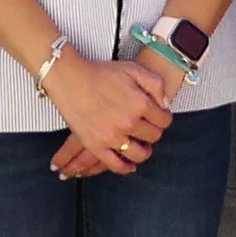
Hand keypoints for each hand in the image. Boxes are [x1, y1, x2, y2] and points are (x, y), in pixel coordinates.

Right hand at [42, 45, 171, 173]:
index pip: (164, 120)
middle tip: (147, 126)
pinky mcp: (97, 146)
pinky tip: (129, 164)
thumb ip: (155, 84)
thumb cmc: (99, 73)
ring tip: (141, 144)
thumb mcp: (133, 69)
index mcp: (140, 103)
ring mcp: (113, 136)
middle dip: (154, 131)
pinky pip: (116, 165)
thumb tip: (165, 104)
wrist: (70, 78)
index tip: (158, 116)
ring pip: (139, 154)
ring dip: (144, 150)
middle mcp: (129, 122)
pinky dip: (126, 167)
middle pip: (154, 136)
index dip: (163, 117)